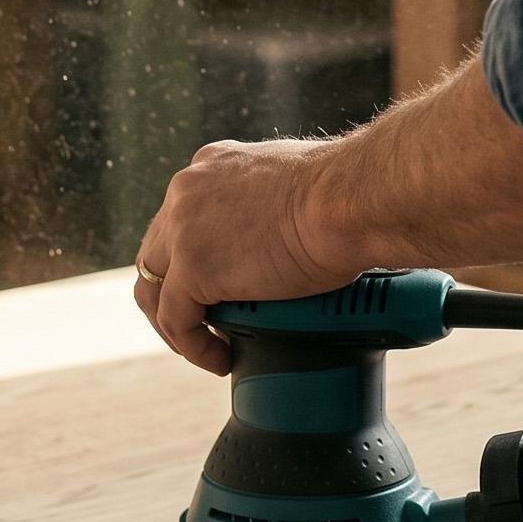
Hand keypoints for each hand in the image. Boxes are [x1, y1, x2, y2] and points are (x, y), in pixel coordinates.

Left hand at [132, 55, 522, 373]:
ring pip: (154, 287)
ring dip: (180, 323)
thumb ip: (309, 210)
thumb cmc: (361, 192)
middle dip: (181, 292)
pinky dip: (192, 346)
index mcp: (218, 163)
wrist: (360, 198)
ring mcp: (186, 227)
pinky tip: (219, 358)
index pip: (186, 215)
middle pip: (158, 251)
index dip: (198, 256)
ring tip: (214, 346)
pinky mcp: (195, 267)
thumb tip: (368, 226)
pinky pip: (174, 321)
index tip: (225, 287)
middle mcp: (190, 188)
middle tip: (216, 324)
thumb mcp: (319, 191)